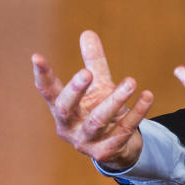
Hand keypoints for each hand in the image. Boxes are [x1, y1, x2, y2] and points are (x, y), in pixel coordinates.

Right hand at [32, 30, 153, 170]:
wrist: (119, 147)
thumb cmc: (102, 110)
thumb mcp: (98, 86)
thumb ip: (94, 63)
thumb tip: (87, 32)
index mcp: (63, 108)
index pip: (48, 91)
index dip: (42, 75)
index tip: (36, 56)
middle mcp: (69, 126)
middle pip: (66, 108)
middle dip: (75, 90)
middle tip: (86, 73)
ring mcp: (86, 142)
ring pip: (98, 120)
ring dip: (116, 100)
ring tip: (131, 81)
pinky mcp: (106, 152)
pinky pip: (122, 131)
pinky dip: (137, 113)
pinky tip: (148, 96)